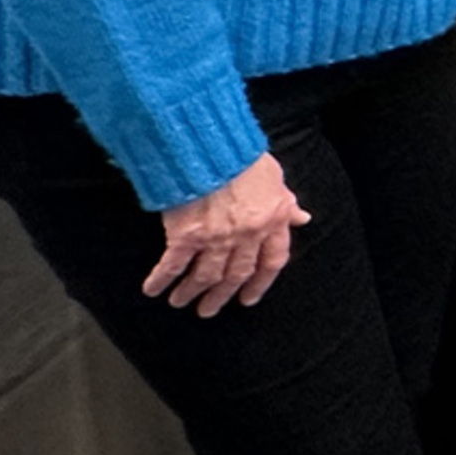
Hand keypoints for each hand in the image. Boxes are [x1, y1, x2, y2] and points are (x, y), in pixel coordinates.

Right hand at [146, 153, 308, 316]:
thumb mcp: (274, 176)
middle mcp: (247, 234)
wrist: (209, 145)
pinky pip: (173, 266)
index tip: (249, 298)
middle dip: (221, 296)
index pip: (273, 261)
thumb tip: (302, 218)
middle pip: (237, 275)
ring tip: (180, 302)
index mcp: (272, 220)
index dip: (261, 283)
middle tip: (209, 309)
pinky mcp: (186, 235)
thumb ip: (286, 202)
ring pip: (206, 277)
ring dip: (191, 292)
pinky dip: (161, 280)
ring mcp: (216, 237)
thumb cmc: (241, 154)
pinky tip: (152, 290)